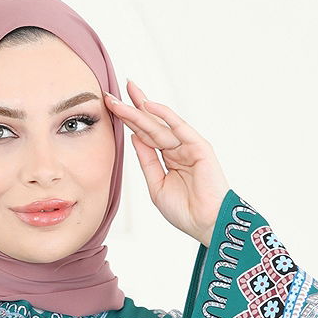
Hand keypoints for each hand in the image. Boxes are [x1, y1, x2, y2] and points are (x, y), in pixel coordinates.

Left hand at [103, 79, 229, 246]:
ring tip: (125, 93)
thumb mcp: (156, 185)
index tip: (112, 108)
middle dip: (132, 109)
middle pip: (150, 125)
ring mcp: (188, 146)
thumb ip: (147, 161)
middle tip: (112, 94)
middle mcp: (177, 149)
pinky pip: (179, 127)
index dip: (129, 122)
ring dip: (141, 109)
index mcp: (167, 158)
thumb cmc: (184, 211)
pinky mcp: (199, 146)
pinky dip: (165, 116)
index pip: (144, 135)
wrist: (205, 223)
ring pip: (159, 125)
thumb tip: (134, 137)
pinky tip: (148, 105)